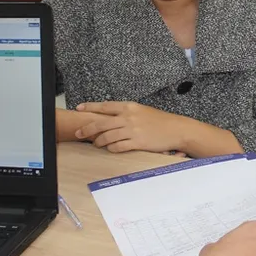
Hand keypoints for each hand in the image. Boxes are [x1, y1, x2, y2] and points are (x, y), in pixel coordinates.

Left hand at [75, 102, 189, 153]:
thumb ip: (127, 113)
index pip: (105, 106)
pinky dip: (111, 148)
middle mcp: (128, 117)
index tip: (79, 108)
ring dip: (99, 141)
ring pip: (107, 136)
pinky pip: (118, 147)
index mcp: (129, 107)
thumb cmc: (160, 121)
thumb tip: (110, 118)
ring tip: (97, 143)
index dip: (90, 107)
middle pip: (101, 123)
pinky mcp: (137, 142)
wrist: (176, 129)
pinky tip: (110, 149)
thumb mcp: (142, 111)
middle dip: (87, 129)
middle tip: (79, 133)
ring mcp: (132, 130)